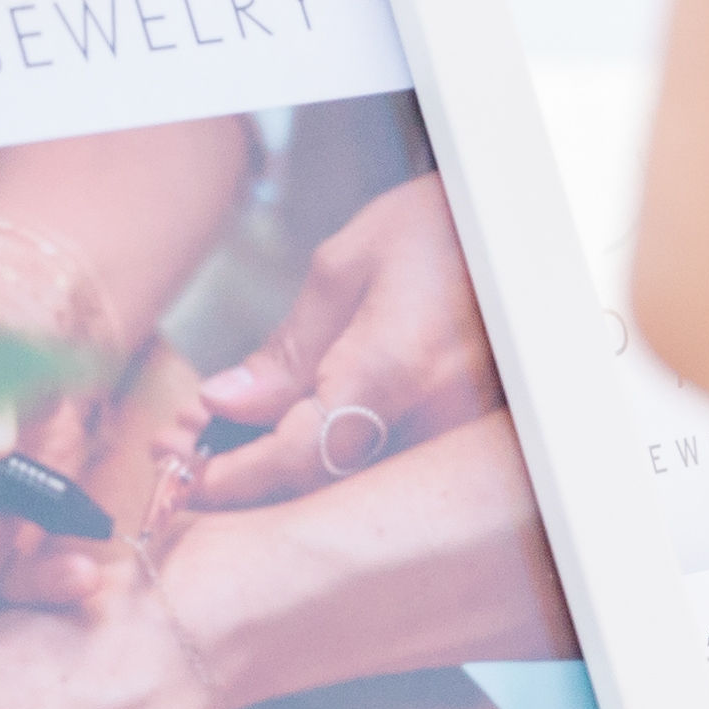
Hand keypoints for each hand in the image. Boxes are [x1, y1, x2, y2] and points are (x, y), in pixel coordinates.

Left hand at [192, 175, 506, 513]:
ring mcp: (451, 435)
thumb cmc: (442, 227)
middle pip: (318, 481)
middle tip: (183, 450)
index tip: (185, 474)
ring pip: (346, 478)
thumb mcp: (346, 267)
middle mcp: (430, 417)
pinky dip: (321, 453)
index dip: (233, 475)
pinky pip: (379, 462)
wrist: (525, 228)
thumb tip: (226, 402)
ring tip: (216, 432)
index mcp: (394, 370)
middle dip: (241, 473)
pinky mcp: (458, 436)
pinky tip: (279, 427)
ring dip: (274, 464)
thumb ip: (287, 348)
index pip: (297, 456)